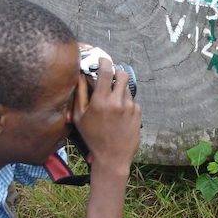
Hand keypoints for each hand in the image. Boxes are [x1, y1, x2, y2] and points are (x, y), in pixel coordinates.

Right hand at [72, 57, 141, 173]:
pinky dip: (126, 103)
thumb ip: (80, 94)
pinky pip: (132, 100)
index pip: (106, 71)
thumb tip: (81, 76)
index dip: (104, 62)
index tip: (103, 60)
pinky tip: (119, 115)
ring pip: (127, 88)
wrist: (112, 157)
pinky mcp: (138, 113)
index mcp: (101, 101)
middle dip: (116, 74)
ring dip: (120, 90)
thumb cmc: (93, 138)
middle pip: (122, 74)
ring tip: (112, 104)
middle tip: (110, 79)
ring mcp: (130, 107)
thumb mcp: (79, 117)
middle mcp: (117, 102)